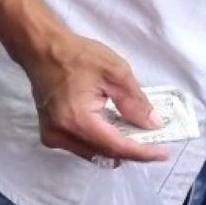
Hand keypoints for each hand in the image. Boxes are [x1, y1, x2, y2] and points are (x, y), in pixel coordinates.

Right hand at [20, 31, 167, 162]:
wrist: (41, 49)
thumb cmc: (77, 56)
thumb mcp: (116, 72)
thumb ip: (135, 102)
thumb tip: (153, 124)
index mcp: (77, 121)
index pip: (115, 146)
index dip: (141, 152)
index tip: (163, 153)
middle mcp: (61, 135)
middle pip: (104, 154)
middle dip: (131, 152)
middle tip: (154, 143)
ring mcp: (52, 137)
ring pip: (93, 154)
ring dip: (116, 148)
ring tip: (137, 137)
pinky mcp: (50, 133)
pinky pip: (81, 147)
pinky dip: (101, 143)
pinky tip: (115, 131)